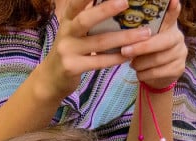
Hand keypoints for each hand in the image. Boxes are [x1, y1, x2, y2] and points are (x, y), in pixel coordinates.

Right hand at [38, 0, 153, 101]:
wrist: (51, 79)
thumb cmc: (69, 50)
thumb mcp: (73, 32)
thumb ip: (88, 20)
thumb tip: (116, 5)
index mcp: (68, 20)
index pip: (76, 3)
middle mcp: (66, 32)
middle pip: (86, 19)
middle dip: (106, 10)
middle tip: (126, 1)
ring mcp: (67, 51)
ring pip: (99, 43)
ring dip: (124, 38)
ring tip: (144, 33)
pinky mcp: (72, 67)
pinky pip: (99, 62)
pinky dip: (116, 58)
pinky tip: (130, 55)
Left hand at [121, 0, 186, 88]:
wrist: (157, 76)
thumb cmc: (146, 53)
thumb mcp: (142, 40)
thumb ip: (138, 32)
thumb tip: (121, 28)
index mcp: (169, 26)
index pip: (172, 15)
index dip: (173, 9)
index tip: (173, 1)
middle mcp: (178, 37)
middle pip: (162, 42)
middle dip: (141, 47)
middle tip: (124, 51)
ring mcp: (181, 53)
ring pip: (157, 59)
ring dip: (140, 63)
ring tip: (133, 64)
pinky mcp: (179, 68)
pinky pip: (157, 72)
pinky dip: (144, 74)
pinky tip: (140, 72)